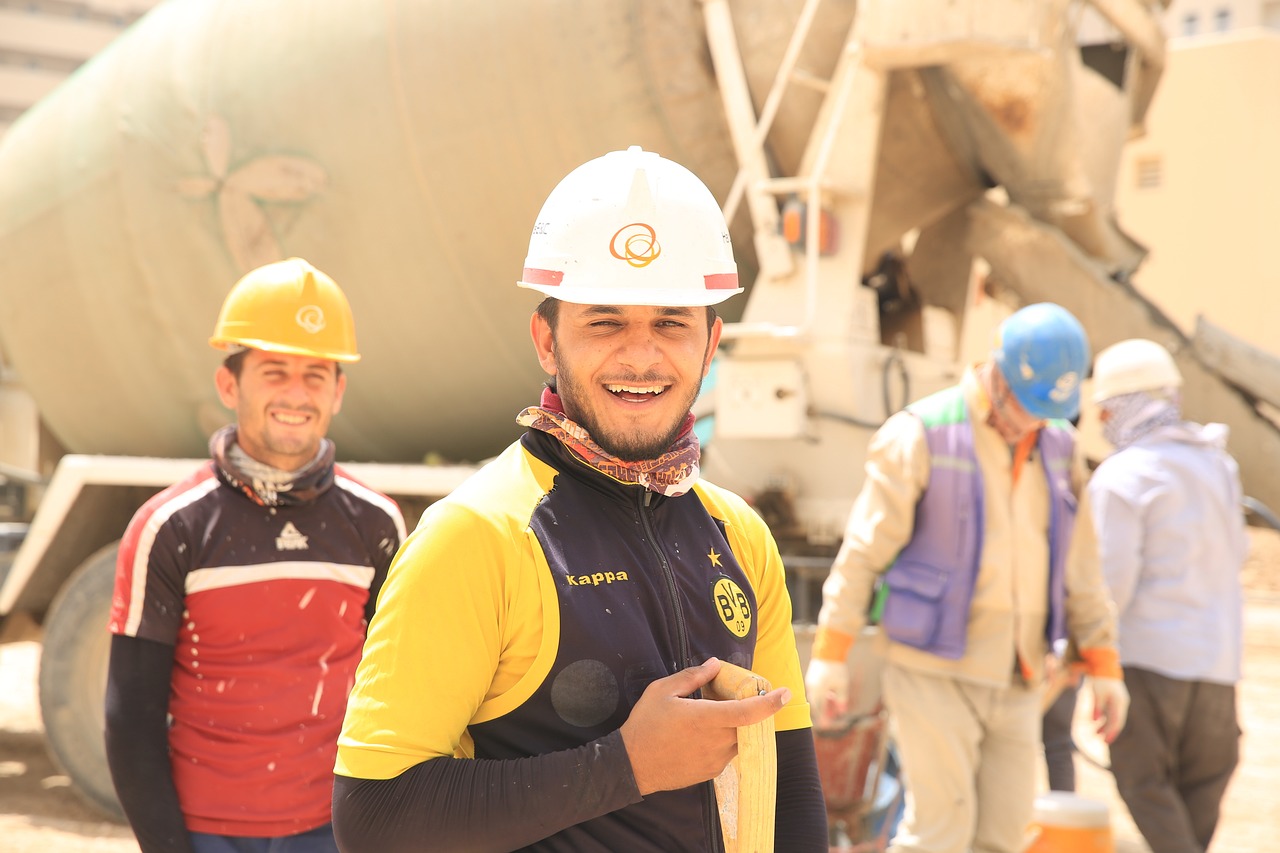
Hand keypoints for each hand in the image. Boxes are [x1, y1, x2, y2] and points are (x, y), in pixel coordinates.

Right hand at [619, 657, 790, 795]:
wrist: (631, 765)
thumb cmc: (645, 724)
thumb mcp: (663, 691)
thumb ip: (693, 677)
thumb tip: (715, 665)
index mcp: (708, 718)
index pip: (750, 712)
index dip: (771, 703)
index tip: (785, 693)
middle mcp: (717, 742)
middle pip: (747, 725)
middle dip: (746, 711)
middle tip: (728, 699)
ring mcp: (715, 760)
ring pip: (738, 740)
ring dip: (733, 727)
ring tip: (710, 717)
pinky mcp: (710, 773)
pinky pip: (726, 753)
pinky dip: (722, 741)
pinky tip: (700, 735)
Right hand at [804, 658, 849, 728]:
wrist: (828, 651)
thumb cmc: (836, 668)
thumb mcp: (842, 686)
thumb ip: (841, 700)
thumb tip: (841, 712)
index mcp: (818, 691)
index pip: (819, 709)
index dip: (823, 719)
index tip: (826, 727)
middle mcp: (812, 688)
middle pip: (816, 705)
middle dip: (823, 713)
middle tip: (831, 719)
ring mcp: (809, 683)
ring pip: (815, 698)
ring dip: (823, 704)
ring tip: (833, 705)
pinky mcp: (810, 679)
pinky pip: (815, 692)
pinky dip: (821, 696)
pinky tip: (830, 695)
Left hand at [1090, 675, 1129, 742]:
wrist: (1105, 666)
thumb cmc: (1100, 680)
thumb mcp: (1097, 693)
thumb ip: (1097, 707)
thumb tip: (1096, 720)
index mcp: (1119, 702)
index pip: (1116, 721)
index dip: (1111, 732)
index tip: (1106, 741)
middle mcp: (1122, 703)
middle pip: (1117, 721)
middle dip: (1110, 731)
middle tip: (1102, 740)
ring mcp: (1120, 701)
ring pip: (1115, 717)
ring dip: (1107, 726)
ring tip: (1098, 734)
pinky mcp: (1116, 699)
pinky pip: (1113, 712)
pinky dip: (1107, 718)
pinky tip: (1099, 723)